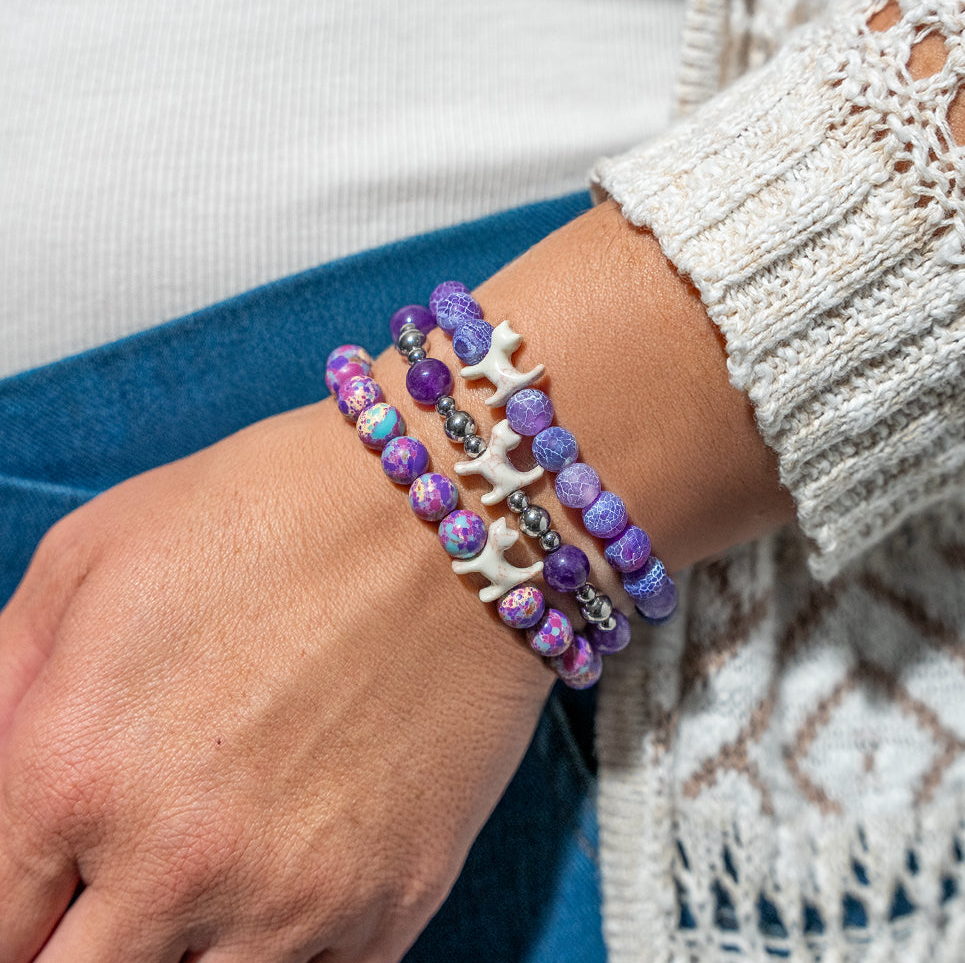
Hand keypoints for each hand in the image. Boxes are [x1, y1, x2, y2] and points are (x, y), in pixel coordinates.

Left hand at [0, 201, 792, 960]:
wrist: (455, 511)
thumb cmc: (277, 510)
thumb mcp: (94, 553)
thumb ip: (4, 681)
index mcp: (71, 765)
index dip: (8, 913)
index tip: (38, 893)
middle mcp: (175, 859)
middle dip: (72, 945)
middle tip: (106, 900)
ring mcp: (295, 897)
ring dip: (179, 957)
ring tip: (201, 892)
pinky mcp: (393, 904)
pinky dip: (281, 958)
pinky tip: (284, 893)